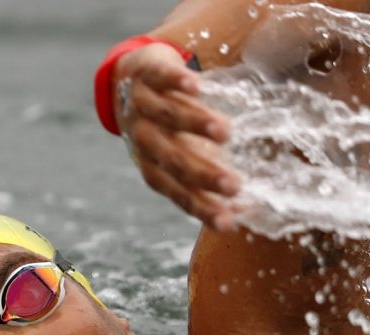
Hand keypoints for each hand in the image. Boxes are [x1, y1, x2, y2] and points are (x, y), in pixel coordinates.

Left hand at [115, 44, 242, 230]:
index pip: (179, 192)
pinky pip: (161, 79)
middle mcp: (145, 140)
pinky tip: (197, 86)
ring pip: (168, 117)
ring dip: (195, 125)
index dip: (203, 208)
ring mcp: (143, 106)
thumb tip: (244, 209)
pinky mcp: (147, 75)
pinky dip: (177, 83)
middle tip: (235, 186)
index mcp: (154, 166)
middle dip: (205, 174)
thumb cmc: (164, 128)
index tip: (228, 224)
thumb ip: (206, 178)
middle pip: (174, 160)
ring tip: (226, 132)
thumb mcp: (181, 154)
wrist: (125, 81)